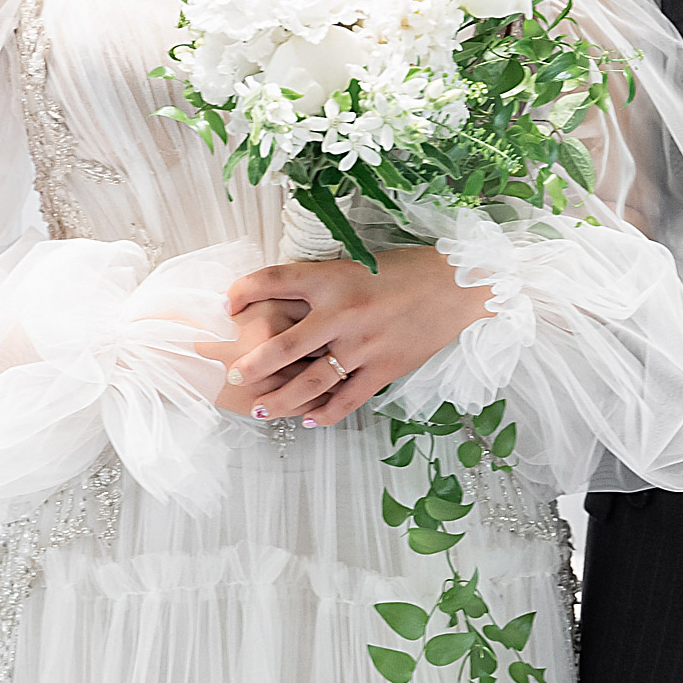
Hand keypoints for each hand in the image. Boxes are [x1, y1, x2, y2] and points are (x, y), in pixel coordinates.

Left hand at [201, 247, 491, 427]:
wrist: (456, 286)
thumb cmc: (405, 270)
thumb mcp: (357, 263)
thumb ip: (322, 283)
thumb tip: (282, 300)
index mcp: (334, 278)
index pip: (275, 280)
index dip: (244, 291)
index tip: (226, 305)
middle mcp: (344, 313)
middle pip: (283, 345)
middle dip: (252, 363)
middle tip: (232, 373)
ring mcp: (364, 345)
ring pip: (310, 381)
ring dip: (280, 399)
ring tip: (259, 408)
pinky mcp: (385, 368)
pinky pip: (348, 400)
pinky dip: (325, 412)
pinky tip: (308, 419)